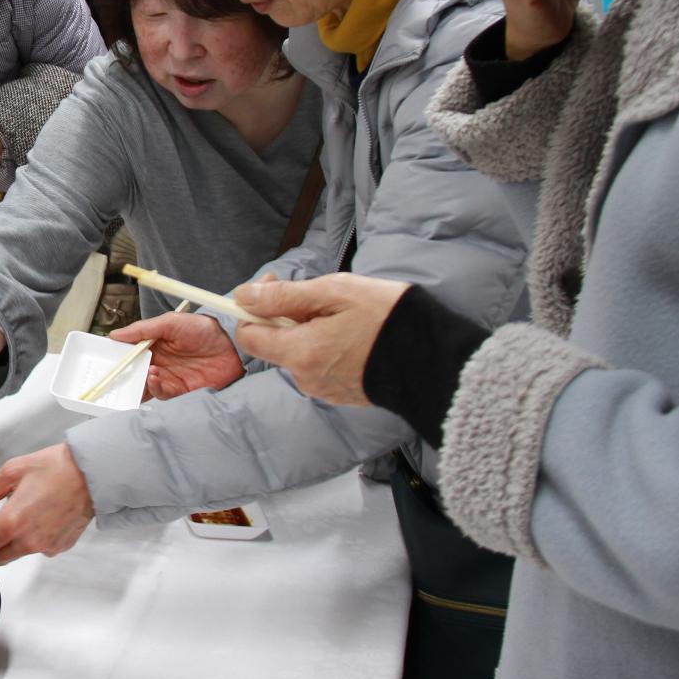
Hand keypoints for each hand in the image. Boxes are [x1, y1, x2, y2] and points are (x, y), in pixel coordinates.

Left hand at [0, 444, 94, 564]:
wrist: (93, 474)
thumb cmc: (56, 468)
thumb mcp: (12, 472)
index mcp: (12, 522)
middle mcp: (29, 540)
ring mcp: (46, 546)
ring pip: (17, 553)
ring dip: (8, 540)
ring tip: (16, 512)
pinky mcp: (60, 546)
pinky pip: (38, 549)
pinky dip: (30, 539)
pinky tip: (36, 517)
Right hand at [112, 311, 244, 397]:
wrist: (233, 347)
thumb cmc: (205, 330)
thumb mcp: (172, 322)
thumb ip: (143, 328)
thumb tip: (115, 335)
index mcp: (153, 345)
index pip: (128, 353)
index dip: (116, 356)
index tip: (104, 358)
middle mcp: (157, 362)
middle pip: (132, 372)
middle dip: (122, 374)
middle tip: (116, 372)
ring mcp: (167, 377)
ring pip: (142, 385)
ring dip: (138, 381)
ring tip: (143, 371)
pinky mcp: (179, 391)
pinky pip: (159, 393)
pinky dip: (153, 387)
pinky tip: (154, 377)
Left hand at [231, 274, 410, 405]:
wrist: (435, 358)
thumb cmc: (387, 319)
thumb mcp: (334, 293)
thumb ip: (284, 297)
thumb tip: (244, 297)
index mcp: (300, 353)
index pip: (248, 336)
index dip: (253, 308)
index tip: (274, 285)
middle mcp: (306, 378)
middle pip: (275, 343)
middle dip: (289, 316)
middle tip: (323, 296)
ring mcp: (324, 389)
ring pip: (299, 352)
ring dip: (311, 330)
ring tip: (346, 316)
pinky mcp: (341, 393)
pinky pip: (320, 365)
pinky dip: (327, 346)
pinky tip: (355, 334)